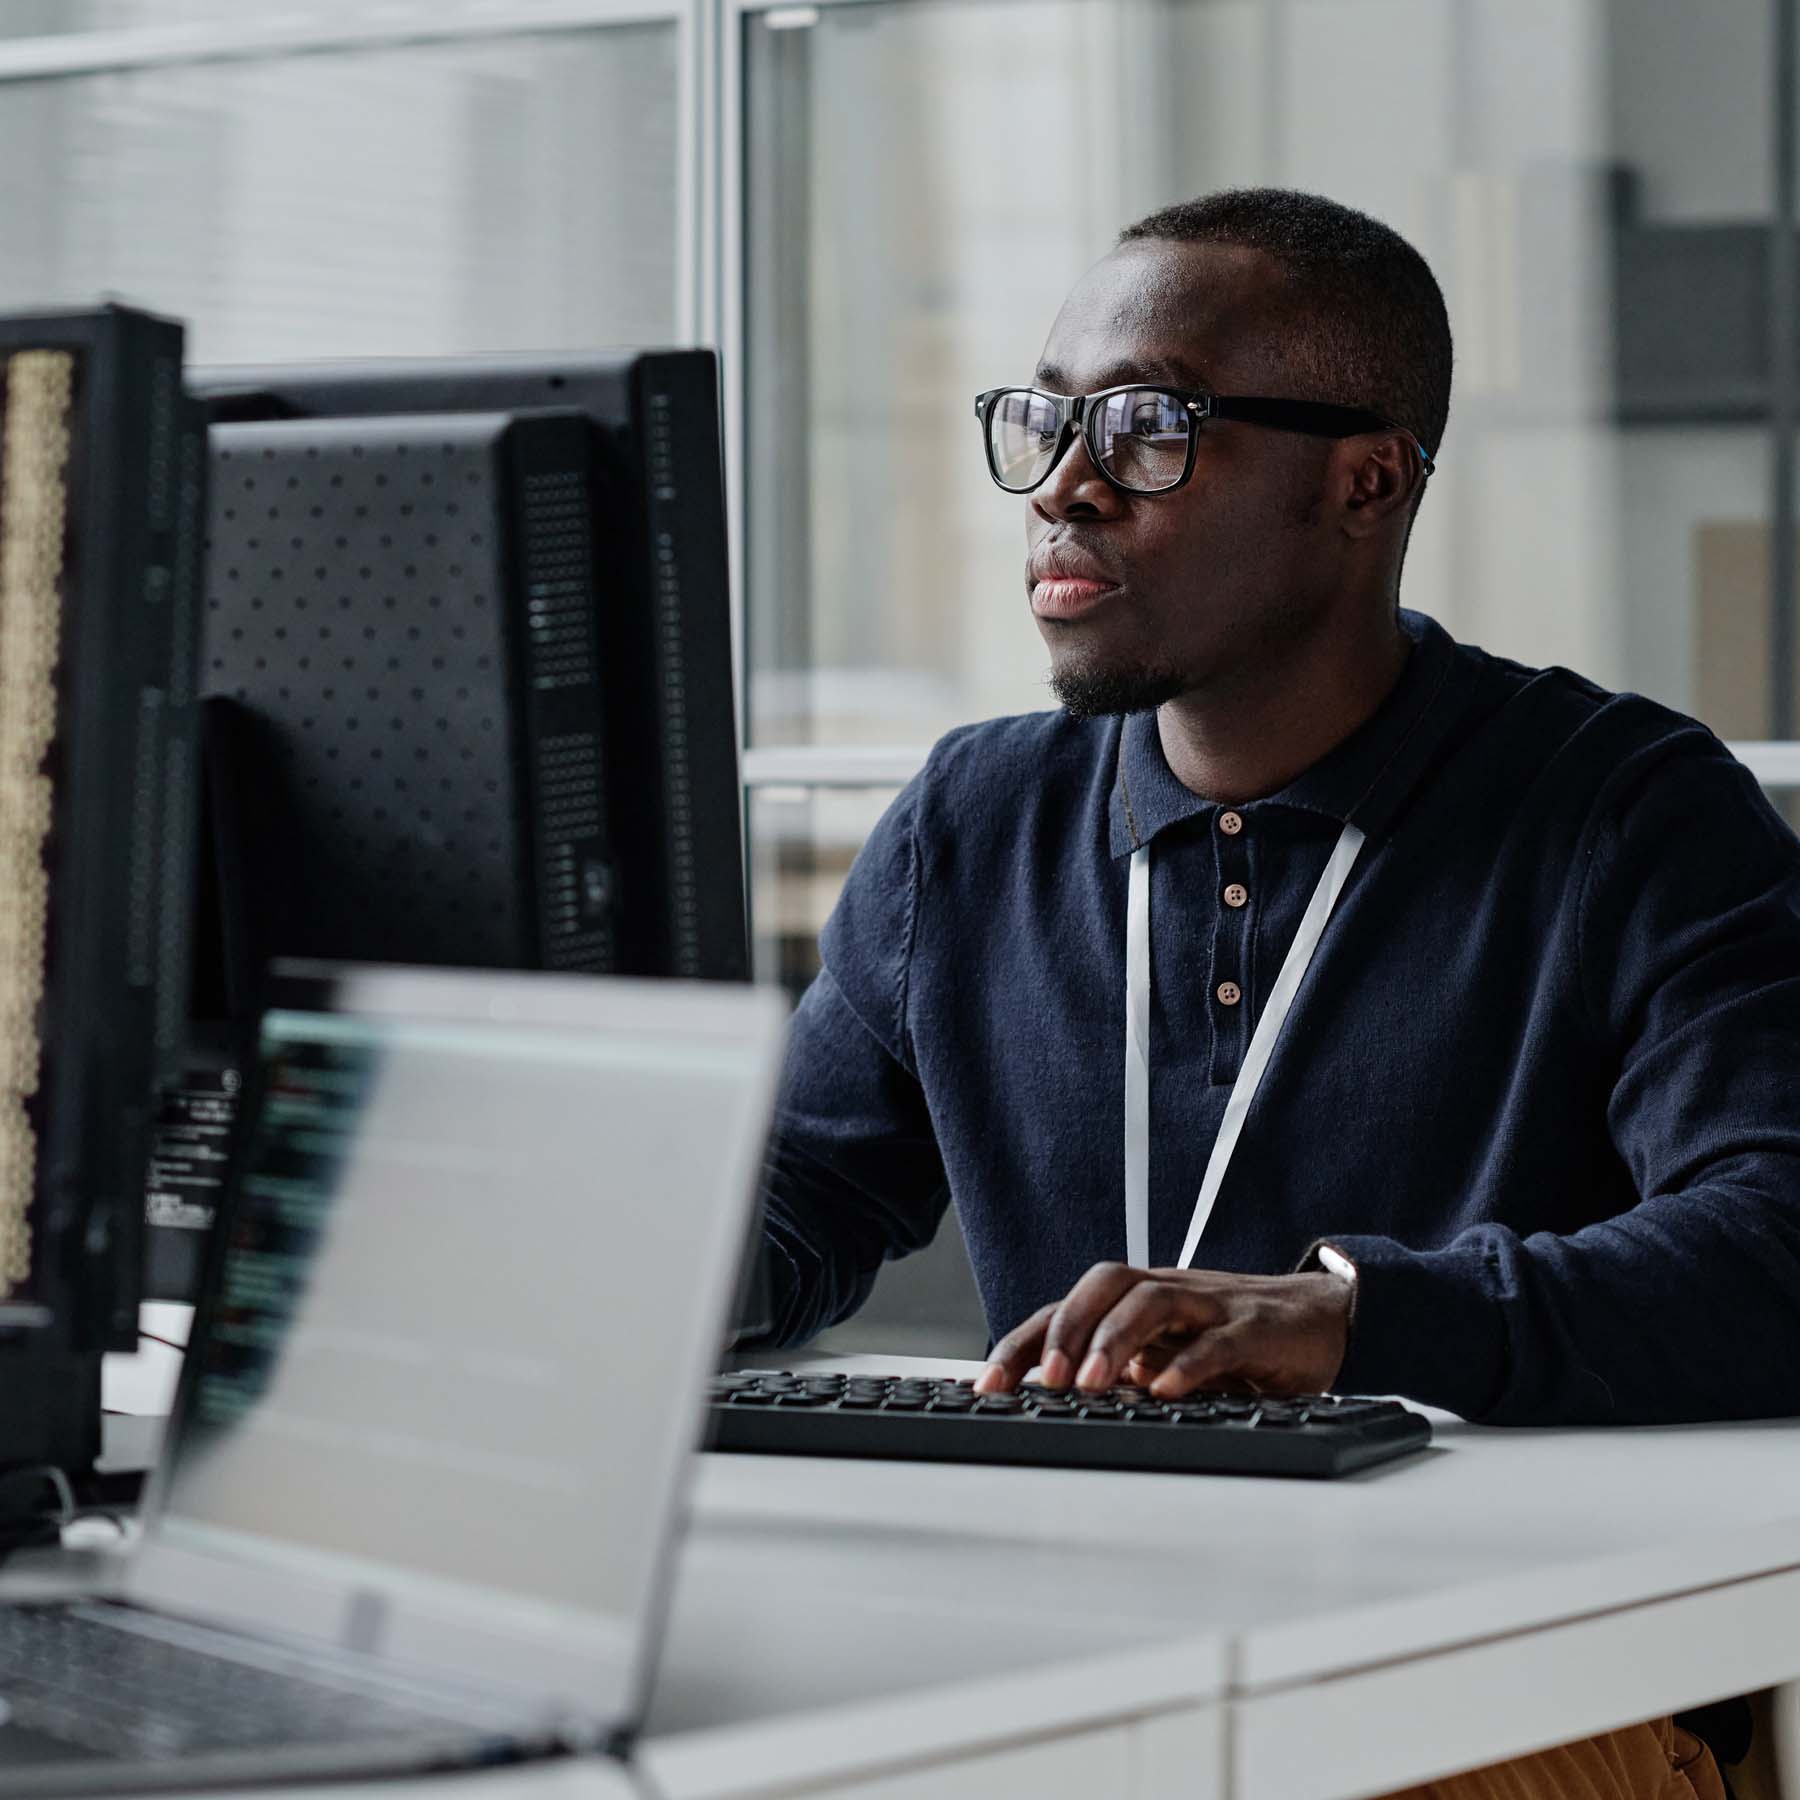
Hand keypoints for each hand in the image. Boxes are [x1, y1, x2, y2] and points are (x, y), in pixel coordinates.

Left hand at [971, 1262, 1351, 1398]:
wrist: (1324, 1316)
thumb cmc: (1235, 1340)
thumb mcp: (1169, 1358)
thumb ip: (1122, 1375)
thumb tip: (1053, 1411)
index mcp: (1139, 1303)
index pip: (1067, 1311)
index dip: (1023, 1343)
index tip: (986, 1388)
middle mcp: (1168, 1294)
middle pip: (1104, 1286)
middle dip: (1064, 1330)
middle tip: (1041, 1382)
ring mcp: (1212, 1305)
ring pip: (1152, 1301)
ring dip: (1115, 1340)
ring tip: (1091, 1384)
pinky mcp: (1256, 1328)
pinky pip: (1219, 1339)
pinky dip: (1190, 1364)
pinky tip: (1167, 1391)